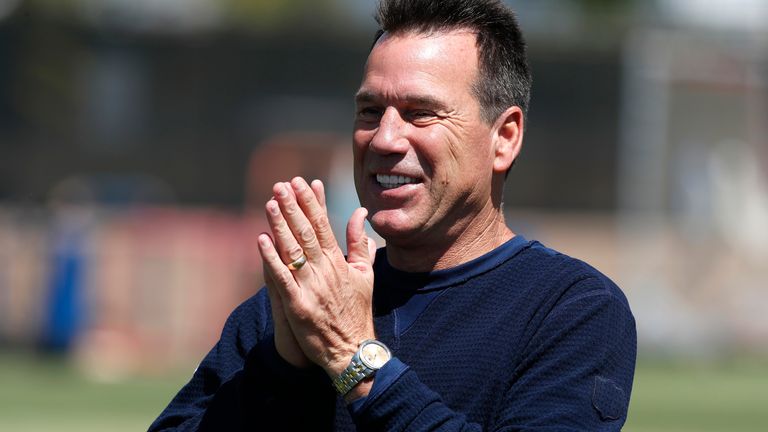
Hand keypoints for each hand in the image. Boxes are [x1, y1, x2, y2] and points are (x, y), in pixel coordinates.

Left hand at [258, 177, 376, 376]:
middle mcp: (325, 271)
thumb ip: (360, 243)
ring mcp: (311, 288)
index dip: (311, 202)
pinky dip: (271, 259)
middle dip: (293, 207)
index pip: (323, 225)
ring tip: (270, 202)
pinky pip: (281, 278)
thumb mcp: (366, 275)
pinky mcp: (298, 306)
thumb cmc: (357, 312)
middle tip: (281, 185)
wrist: (352, 350)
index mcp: (339, 263)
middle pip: (306, 233)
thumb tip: (360, 214)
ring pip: (292, 251)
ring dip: (280, 225)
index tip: (301, 182)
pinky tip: (261, 240)